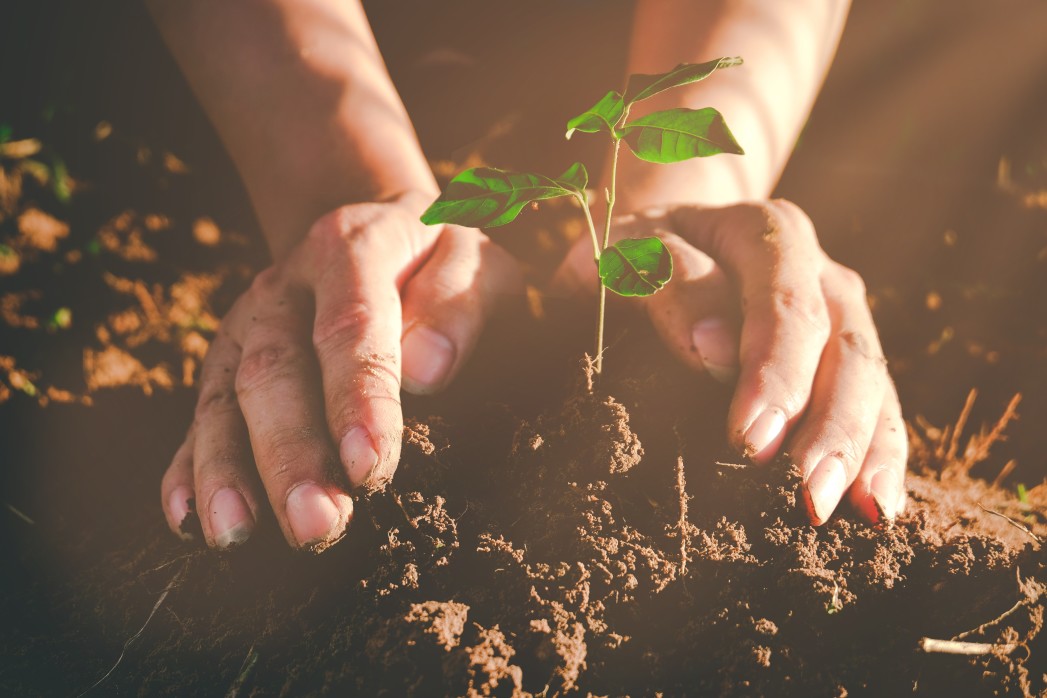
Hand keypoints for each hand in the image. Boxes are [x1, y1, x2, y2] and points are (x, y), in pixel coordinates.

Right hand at [161, 193, 522, 549]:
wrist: (380, 230)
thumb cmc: (439, 256)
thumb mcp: (473, 256)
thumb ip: (457, 302)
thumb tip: (429, 371)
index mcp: (349, 249)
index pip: (351, 327)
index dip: (357, 399)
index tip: (368, 467)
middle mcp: (284, 287)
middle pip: (274, 370)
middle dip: (290, 453)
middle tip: (315, 524)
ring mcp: (247, 325)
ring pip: (223, 397)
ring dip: (228, 470)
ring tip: (235, 535)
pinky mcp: (226, 360)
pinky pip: (199, 413)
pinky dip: (188, 467)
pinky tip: (188, 519)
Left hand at [554, 200, 906, 524]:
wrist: (662, 242)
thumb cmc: (634, 254)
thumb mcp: (628, 251)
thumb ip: (668, 282)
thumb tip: (713, 348)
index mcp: (765, 233)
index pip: (784, 303)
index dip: (774, 373)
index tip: (750, 440)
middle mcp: (817, 269)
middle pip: (842, 345)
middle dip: (830, 425)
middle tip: (808, 493)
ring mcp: (840, 312)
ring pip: (871, 377)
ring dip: (863, 447)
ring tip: (856, 510)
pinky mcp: (846, 355)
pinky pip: (881, 403)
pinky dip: (883, 454)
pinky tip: (879, 506)